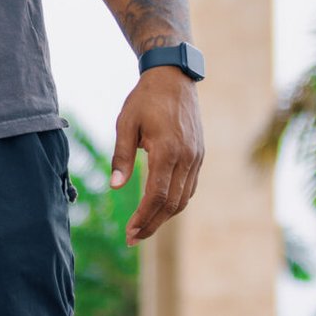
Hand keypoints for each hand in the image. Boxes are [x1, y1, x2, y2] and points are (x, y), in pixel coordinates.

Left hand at [110, 67, 203, 243]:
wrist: (174, 78)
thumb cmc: (145, 99)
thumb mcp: (125, 123)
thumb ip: (121, 155)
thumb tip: (115, 187)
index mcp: (166, 150)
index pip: (157, 196)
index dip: (144, 218)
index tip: (130, 232)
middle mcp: (186, 157)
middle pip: (172, 204)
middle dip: (152, 224)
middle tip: (133, 238)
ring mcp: (196, 157)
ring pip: (184, 198)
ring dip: (165, 217)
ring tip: (144, 227)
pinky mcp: (199, 155)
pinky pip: (189, 187)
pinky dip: (176, 202)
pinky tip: (160, 207)